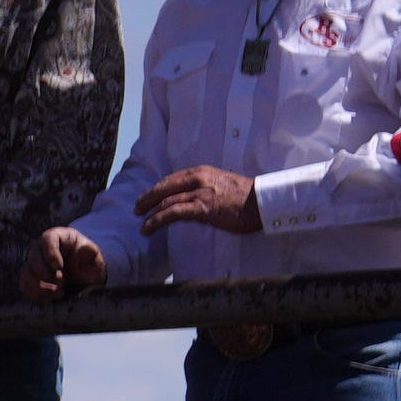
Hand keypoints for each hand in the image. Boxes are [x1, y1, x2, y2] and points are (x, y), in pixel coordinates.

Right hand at [24, 228, 111, 303]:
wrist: (84, 277)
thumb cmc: (89, 263)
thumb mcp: (94, 257)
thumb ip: (90, 253)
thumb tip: (87, 249)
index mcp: (58, 237)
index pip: (47, 239)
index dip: (50, 253)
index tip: (58, 267)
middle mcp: (41, 249)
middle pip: (33, 257)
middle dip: (45, 272)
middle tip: (61, 281)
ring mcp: (34, 264)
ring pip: (27, 273)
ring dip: (40, 286)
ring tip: (58, 292)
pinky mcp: (31, 278)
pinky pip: (25, 285)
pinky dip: (35, 294)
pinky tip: (49, 298)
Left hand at [140, 166, 261, 236]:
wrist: (263, 201)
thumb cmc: (246, 197)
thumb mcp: (220, 186)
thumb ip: (204, 190)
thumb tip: (190, 202)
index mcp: (202, 172)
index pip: (172, 179)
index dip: (157, 189)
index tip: (149, 196)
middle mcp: (197, 179)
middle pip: (163, 188)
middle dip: (147, 199)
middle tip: (137, 208)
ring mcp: (199, 193)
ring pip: (165, 201)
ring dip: (149, 214)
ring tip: (142, 224)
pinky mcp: (201, 207)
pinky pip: (172, 213)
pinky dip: (156, 221)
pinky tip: (148, 228)